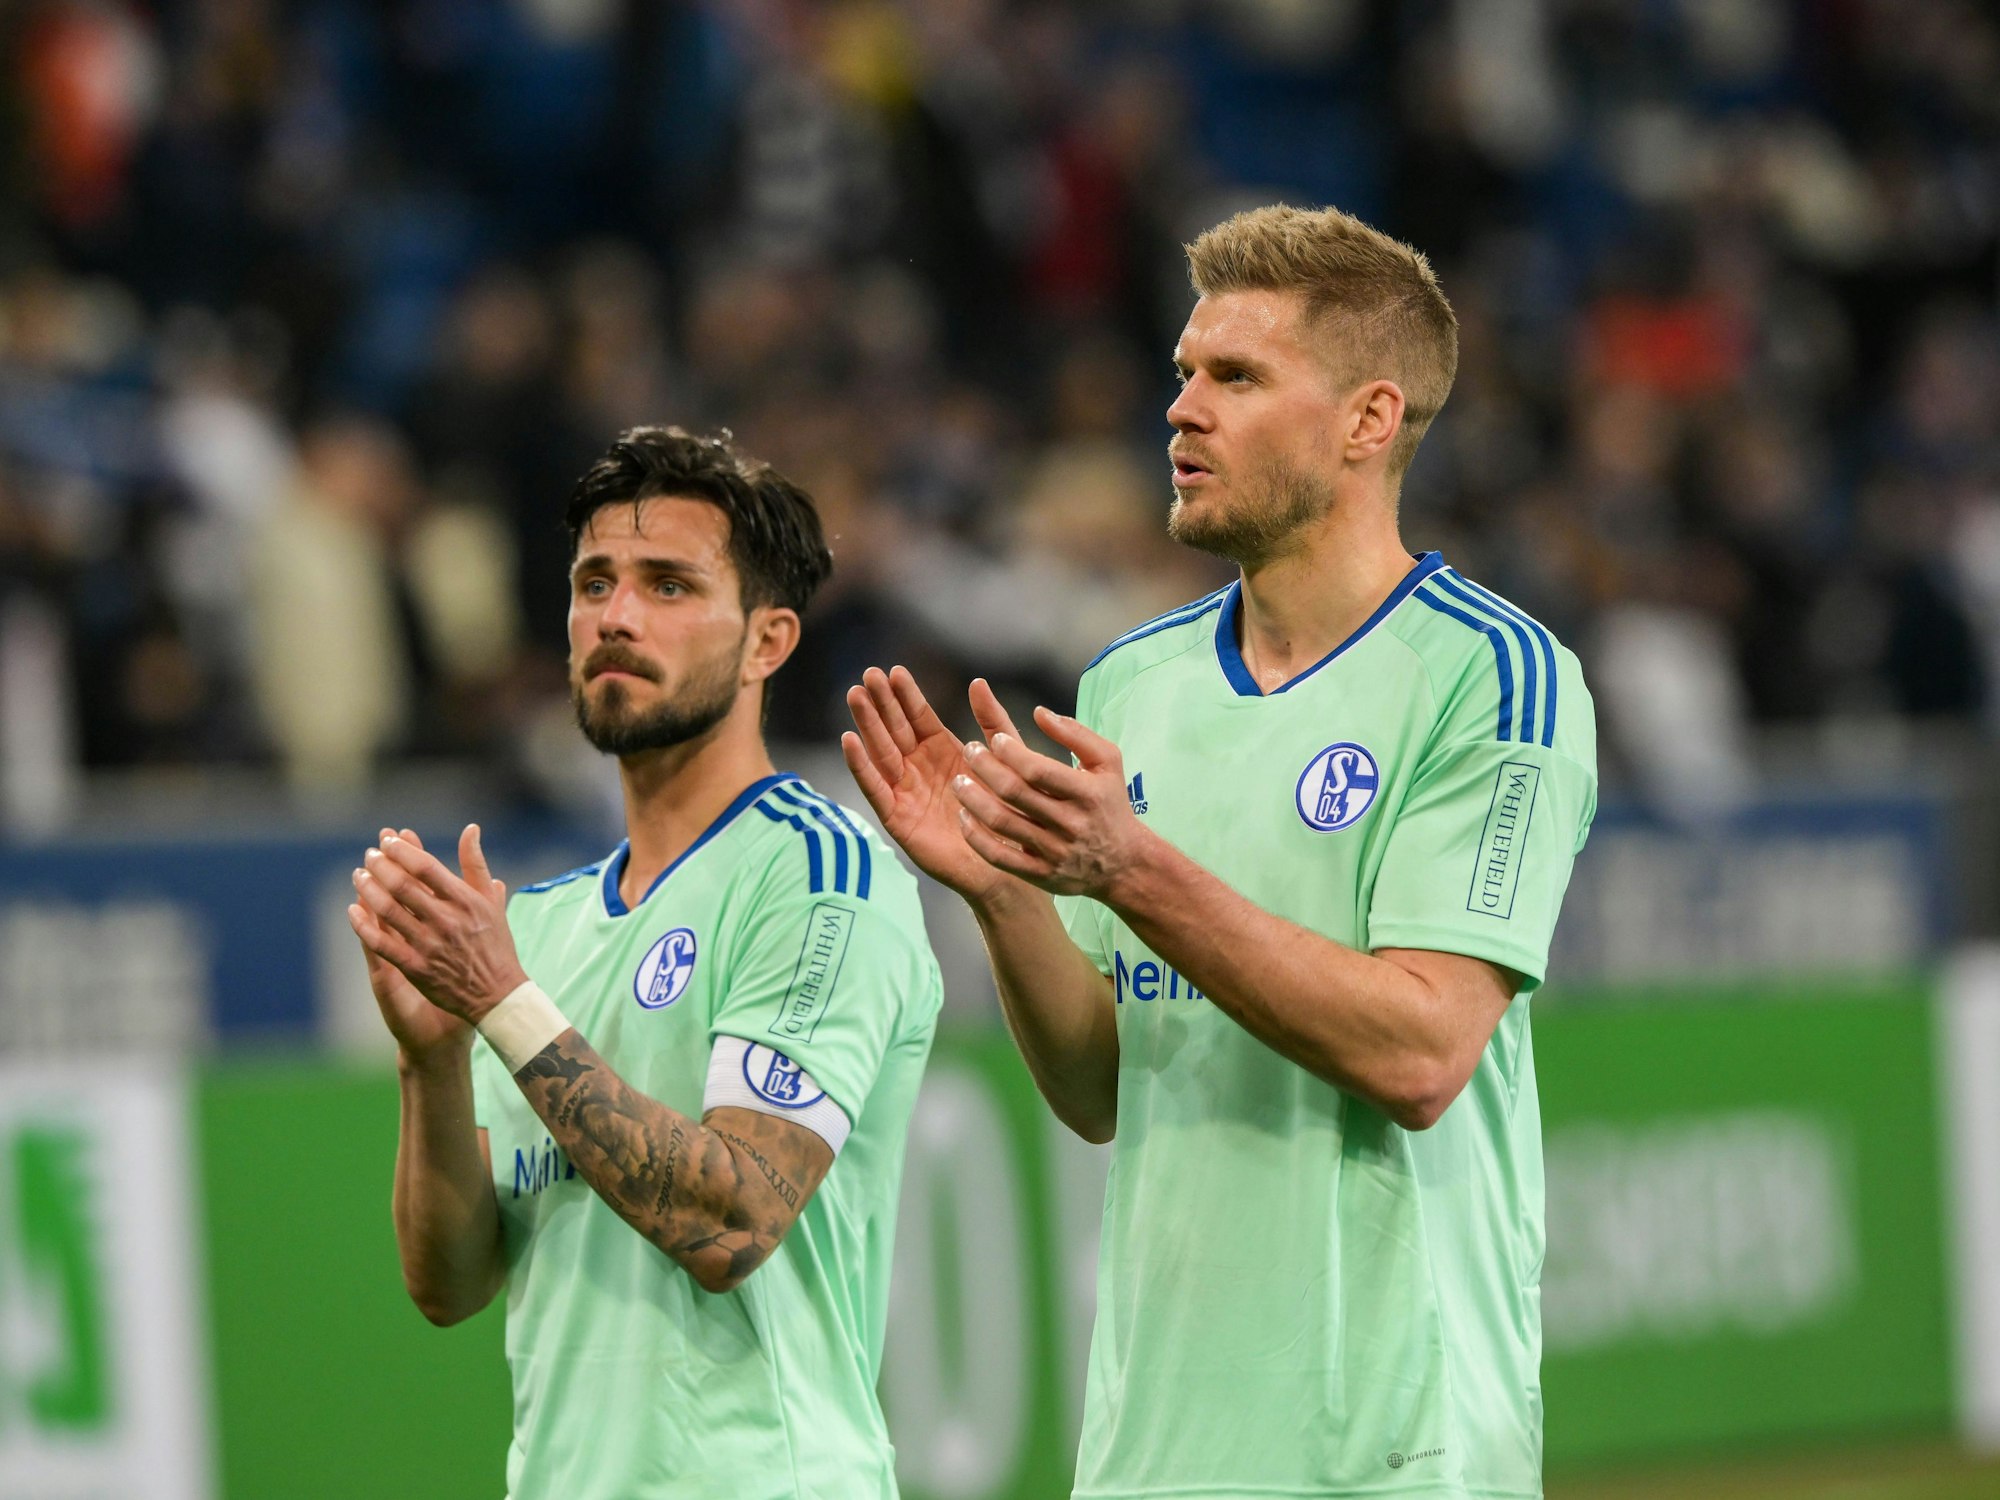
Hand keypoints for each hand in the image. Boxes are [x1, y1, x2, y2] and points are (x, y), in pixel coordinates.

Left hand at [347, 823, 528, 1025]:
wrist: (496, 994)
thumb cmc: (494, 944)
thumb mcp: (490, 902)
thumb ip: (475, 864)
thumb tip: (470, 829)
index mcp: (465, 901)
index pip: (426, 867)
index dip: (402, 850)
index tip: (388, 840)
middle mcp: (446, 921)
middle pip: (402, 885)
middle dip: (380, 865)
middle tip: (370, 855)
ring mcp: (428, 945)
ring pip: (388, 911)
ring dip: (368, 889)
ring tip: (359, 875)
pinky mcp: (415, 968)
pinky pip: (381, 943)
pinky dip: (363, 925)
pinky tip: (352, 910)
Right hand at [843, 667, 1028, 903]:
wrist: (1007, 862)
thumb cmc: (1007, 814)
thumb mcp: (1006, 759)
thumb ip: (993, 722)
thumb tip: (977, 681)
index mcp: (942, 752)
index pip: (919, 717)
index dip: (906, 695)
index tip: (893, 671)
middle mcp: (919, 768)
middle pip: (895, 730)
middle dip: (881, 703)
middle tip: (868, 675)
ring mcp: (905, 792)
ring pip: (881, 752)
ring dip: (867, 725)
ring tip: (855, 696)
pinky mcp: (897, 818)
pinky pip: (875, 788)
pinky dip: (861, 766)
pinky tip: (849, 740)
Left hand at [949, 688, 1148, 899]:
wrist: (1123, 864)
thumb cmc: (1109, 804)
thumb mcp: (1108, 762)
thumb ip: (1076, 733)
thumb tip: (1039, 713)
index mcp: (1087, 793)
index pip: (1039, 770)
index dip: (1010, 752)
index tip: (995, 739)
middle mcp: (1070, 823)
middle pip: (1015, 793)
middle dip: (985, 768)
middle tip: (969, 751)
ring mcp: (1053, 851)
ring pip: (1002, 824)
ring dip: (973, 799)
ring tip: (958, 781)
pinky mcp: (1040, 874)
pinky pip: (999, 856)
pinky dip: (976, 836)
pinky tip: (964, 817)